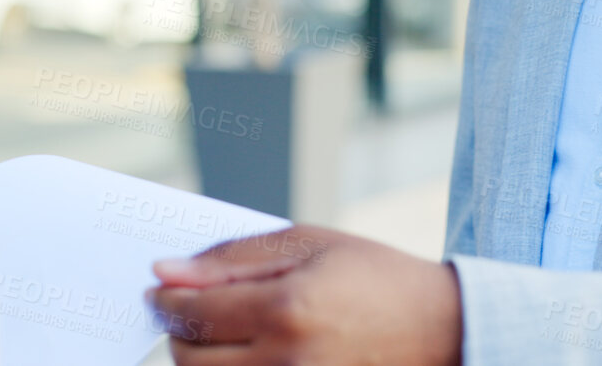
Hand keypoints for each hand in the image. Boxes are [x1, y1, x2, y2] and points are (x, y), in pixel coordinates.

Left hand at [147, 225, 462, 365]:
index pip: (193, 313)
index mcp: (286, 310)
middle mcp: (286, 362)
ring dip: (200, 362)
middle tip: (185, 314)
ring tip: (215, 337)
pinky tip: (245, 357)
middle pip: (191, 360)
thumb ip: (232, 259)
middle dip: (177, 334)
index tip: (157, 292)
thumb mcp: (309, 246)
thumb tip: (166, 272)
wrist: (443, 331)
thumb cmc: (376, 278)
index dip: (165, 301)